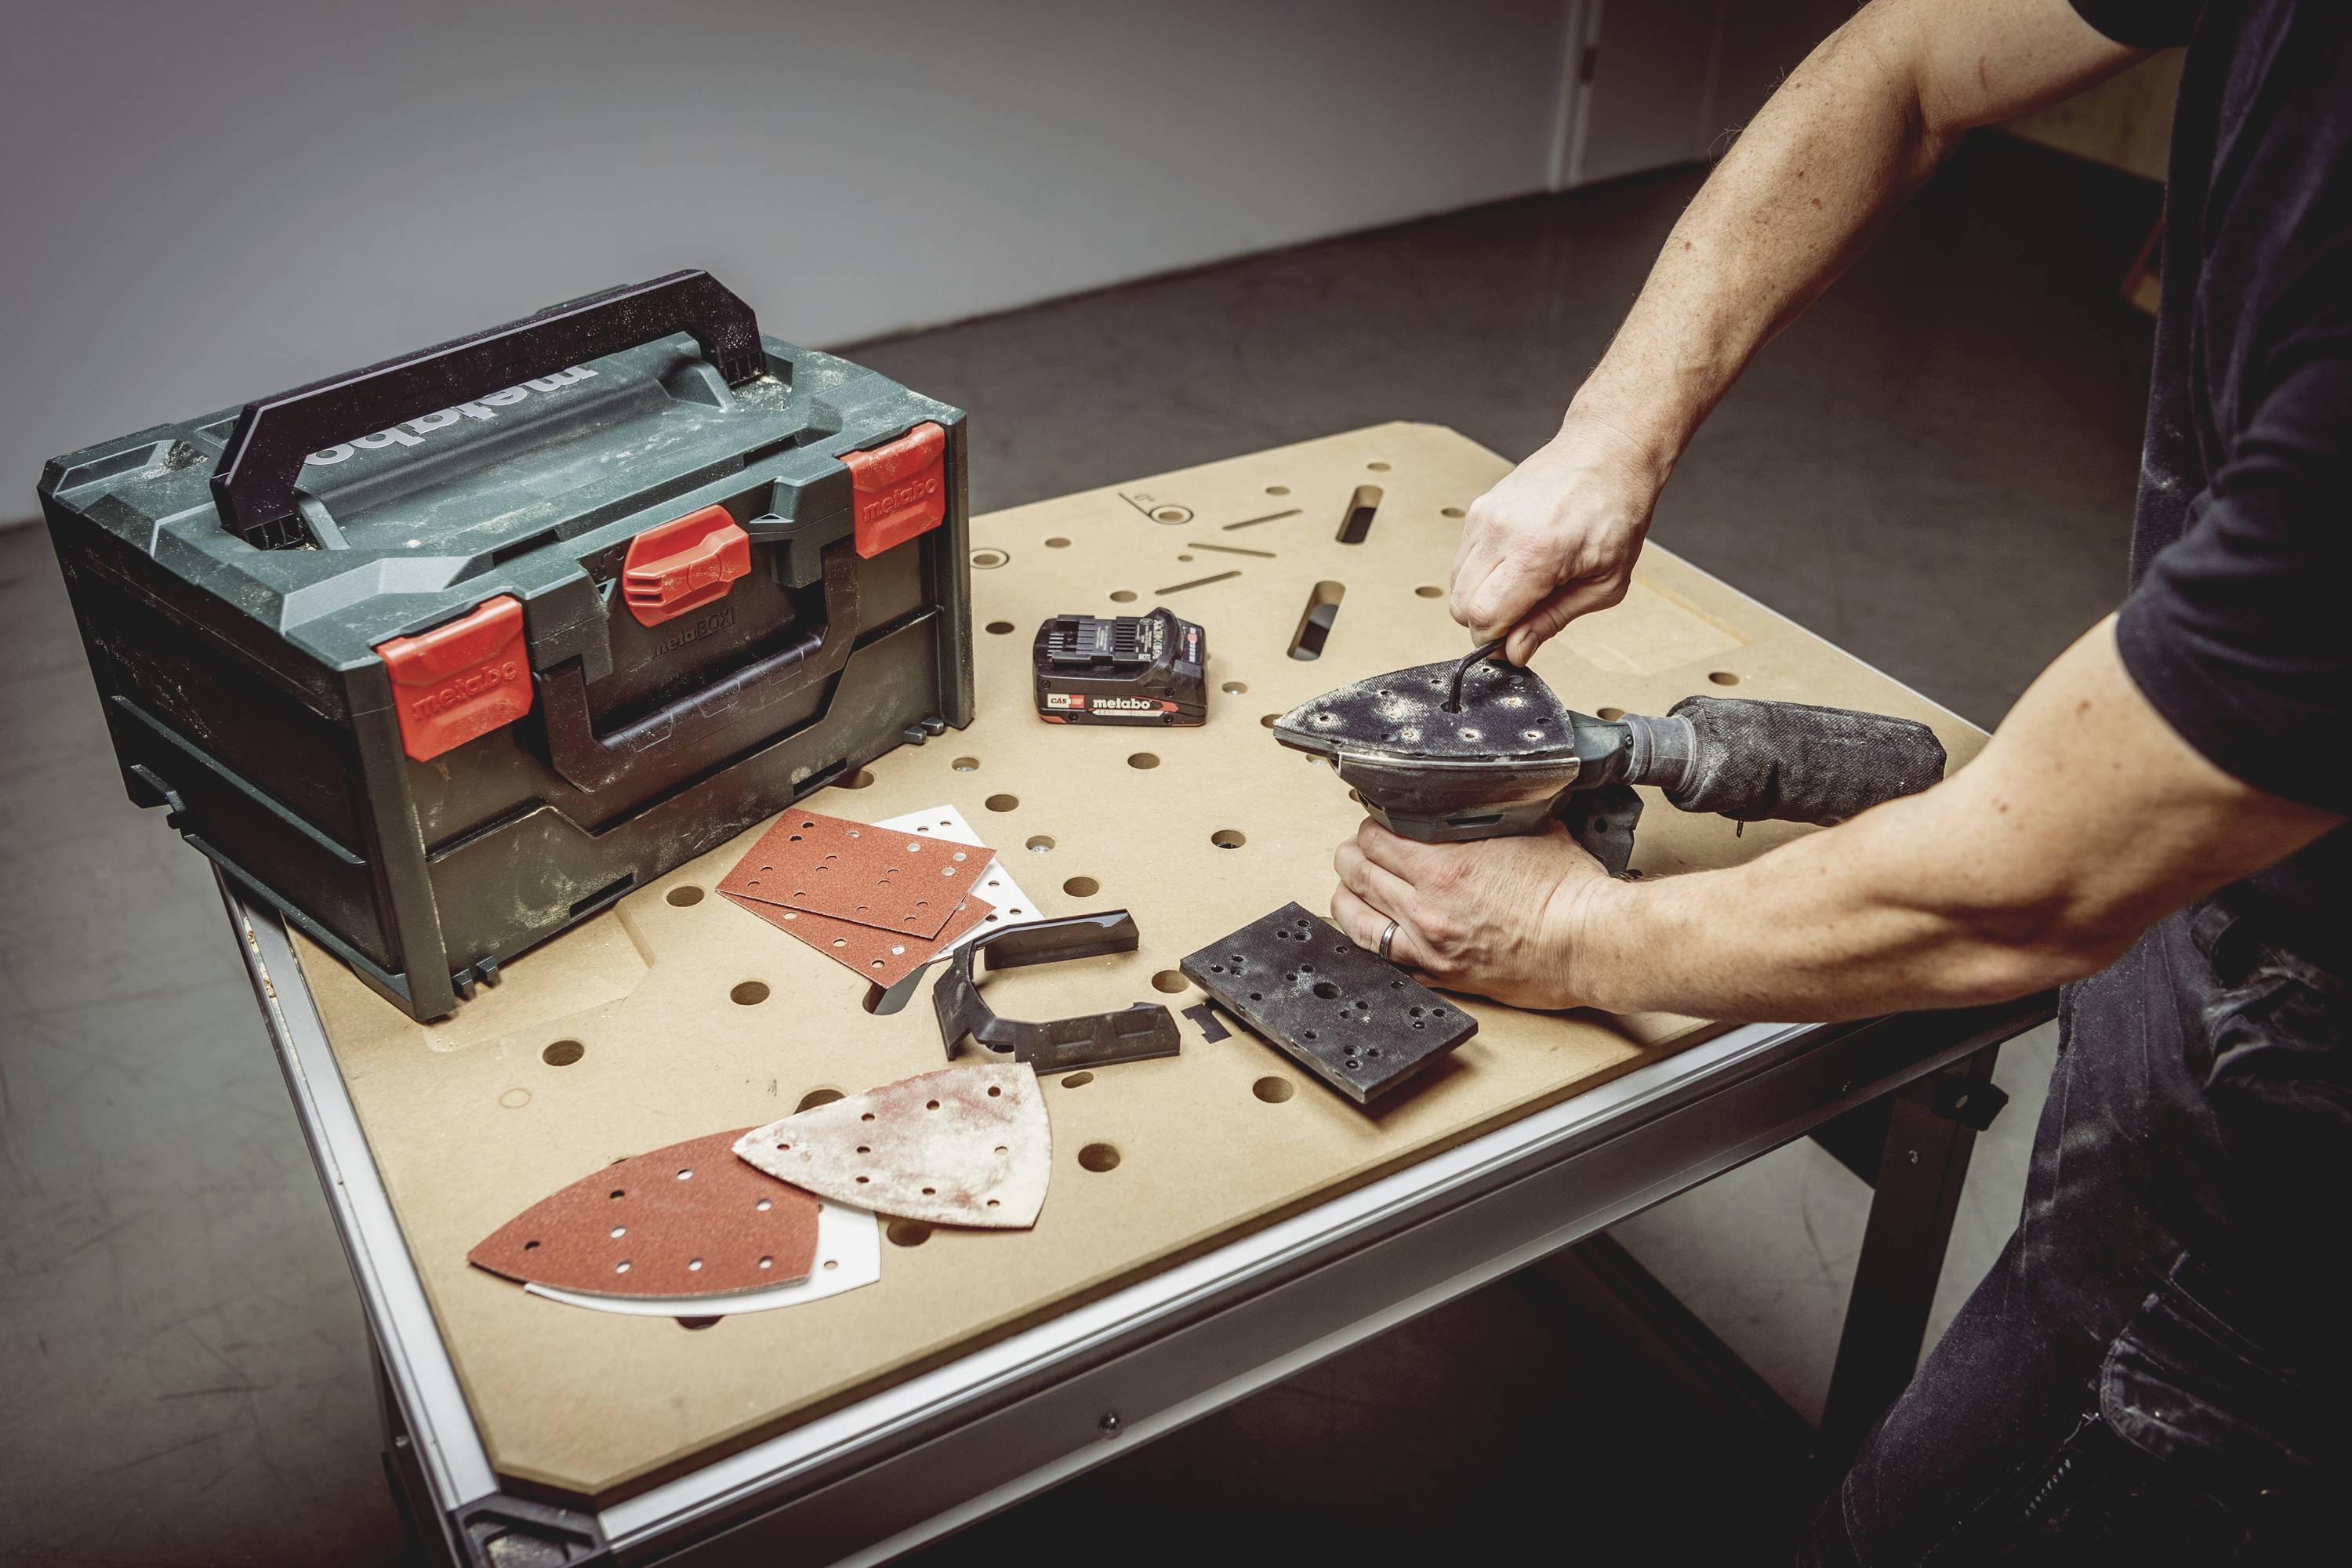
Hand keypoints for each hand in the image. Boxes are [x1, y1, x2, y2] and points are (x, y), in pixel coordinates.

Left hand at [1329, 817, 1618, 1010]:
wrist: (1591, 944)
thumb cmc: (1571, 894)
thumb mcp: (1532, 830)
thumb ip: (1494, 815)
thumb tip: (1485, 801)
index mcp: (1444, 868)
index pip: (1375, 839)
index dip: (1370, 827)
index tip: (1375, 825)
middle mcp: (1428, 909)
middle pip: (1357, 875)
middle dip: (1352, 857)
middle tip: (1357, 851)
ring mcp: (1430, 947)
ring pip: (1357, 921)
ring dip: (1348, 899)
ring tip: (1350, 889)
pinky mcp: (1442, 976)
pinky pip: (1385, 961)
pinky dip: (1371, 941)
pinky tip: (1372, 930)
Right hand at [1450, 411, 1665, 663]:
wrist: (1607, 453)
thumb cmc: (1616, 512)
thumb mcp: (1603, 582)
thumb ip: (1551, 621)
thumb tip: (1514, 652)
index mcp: (1538, 553)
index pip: (1484, 617)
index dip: (1496, 641)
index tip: (1515, 642)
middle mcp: (1502, 532)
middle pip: (1460, 607)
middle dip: (1487, 623)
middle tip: (1522, 616)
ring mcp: (1484, 517)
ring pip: (1455, 586)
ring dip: (1482, 599)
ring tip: (1523, 586)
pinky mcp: (1477, 510)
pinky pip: (1461, 561)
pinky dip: (1481, 575)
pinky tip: (1515, 564)